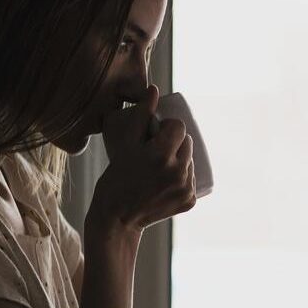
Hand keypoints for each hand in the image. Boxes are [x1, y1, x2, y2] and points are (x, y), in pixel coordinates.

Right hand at [89, 85, 195, 232]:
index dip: (168, 127)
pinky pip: (191, 179)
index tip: (156, 134)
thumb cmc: (115, 178)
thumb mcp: (125, 145)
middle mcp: (178, 172)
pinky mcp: (190, 201)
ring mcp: (186, 188)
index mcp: (161, 155)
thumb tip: (154, 89)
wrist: (117, 218)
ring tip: (160, 165)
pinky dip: (182, 177)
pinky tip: (167, 180)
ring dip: (180, 159)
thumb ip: (139, 116)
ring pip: (190, 161)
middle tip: (156, 150)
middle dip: (174, 142)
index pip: (179, 127)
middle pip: (187, 143)